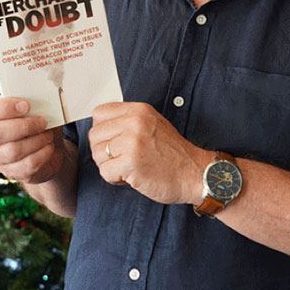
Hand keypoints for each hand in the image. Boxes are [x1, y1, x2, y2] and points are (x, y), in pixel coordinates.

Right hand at [0, 97, 64, 183]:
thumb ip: (38, 104)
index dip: (4, 107)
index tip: (26, 105)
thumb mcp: (40, 111)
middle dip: (24, 126)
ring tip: (48, 135)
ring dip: (37, 140)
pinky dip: (43, 154)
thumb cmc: (41, 125)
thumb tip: (48, 100)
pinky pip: (27, 164)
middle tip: (43, 122)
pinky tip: (49, 147)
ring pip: (13, 151)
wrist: (50, 149)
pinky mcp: (12, 172)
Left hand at [89, 102, 206, 204]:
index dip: (103, 130)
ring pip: (97, 154)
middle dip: (103, 151)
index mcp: (139, 110)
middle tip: (121, 158)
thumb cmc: (174, 154)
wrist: (194, 173)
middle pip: (95, 135)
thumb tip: (102, 126)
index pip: (99, 113)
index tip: (114, 140)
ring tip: (129, 167)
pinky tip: (131, 177)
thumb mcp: (153, 124)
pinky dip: (115, 179)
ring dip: (109, 166)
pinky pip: (105, 172)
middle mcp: (135, 122)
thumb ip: (129, 121)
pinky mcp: (131, 162)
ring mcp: (133, 142)